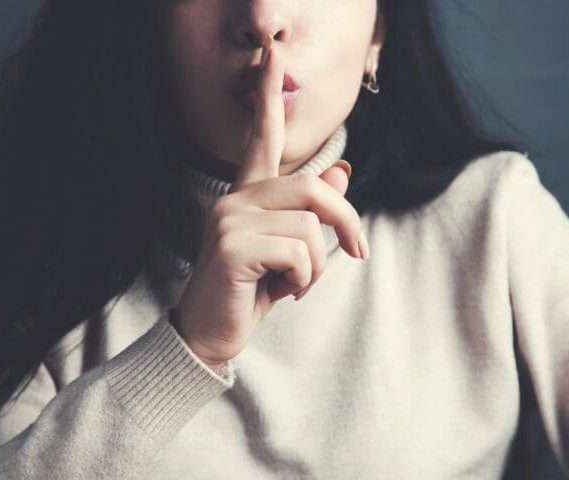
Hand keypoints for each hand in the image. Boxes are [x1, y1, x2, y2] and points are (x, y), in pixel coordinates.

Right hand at [171, 36, 366, 367]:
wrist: (209, 335)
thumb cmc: (250, 292)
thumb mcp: (288, 251)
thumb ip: (312, 212)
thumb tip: (343, 169)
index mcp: (246, 196)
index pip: (261, 139)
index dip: (269, 98)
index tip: (273, 55)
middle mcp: (234, 199)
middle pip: (313, 188)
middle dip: (346, 222)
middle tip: (358, 251)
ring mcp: (229, 219)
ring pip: (310, 227)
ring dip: (318, 266)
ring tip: (297, 284)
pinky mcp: (231, 246)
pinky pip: (298, 253)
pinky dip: (305, 280)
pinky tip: (283, 293)